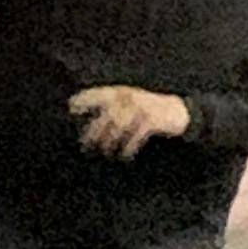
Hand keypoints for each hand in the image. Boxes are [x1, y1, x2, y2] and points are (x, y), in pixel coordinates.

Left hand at [70, 85, 191, 161]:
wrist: (177, 112)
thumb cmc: (146, 111)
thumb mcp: (128, 104)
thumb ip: (110, 110)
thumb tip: (86, 127)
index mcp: (120, 92)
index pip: (98, 93)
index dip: (83, 100)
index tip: (70, 109)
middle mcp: (129, 97)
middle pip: (106, 114)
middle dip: (93, 131)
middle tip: (84, 145)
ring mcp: (141, 107)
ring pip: (119, 126)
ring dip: (109, 142)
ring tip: (104, 152)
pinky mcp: (152, 120)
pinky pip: (136, 135)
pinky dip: (129, 147)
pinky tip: (124, 156)